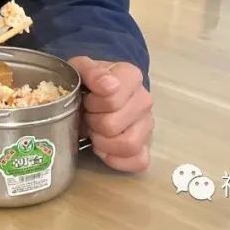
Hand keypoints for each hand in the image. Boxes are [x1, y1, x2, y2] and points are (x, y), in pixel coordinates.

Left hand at [68, 56, 152, 171]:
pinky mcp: (146, 146)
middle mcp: (144, 100)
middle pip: (112, 126)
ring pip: (128, 146)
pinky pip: (139, 161)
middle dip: (92, 123)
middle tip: (87, 115)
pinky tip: (103, 148)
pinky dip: (116, 159)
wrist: (97, 90)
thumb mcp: (82, 68)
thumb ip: (91, 72)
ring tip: (95, 132)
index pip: (111, 100)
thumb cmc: (89, 80)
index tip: (87, 97)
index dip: (92, 103)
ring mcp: (147, 124)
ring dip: (103, 142)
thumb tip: (107, 85)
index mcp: (131, 76)